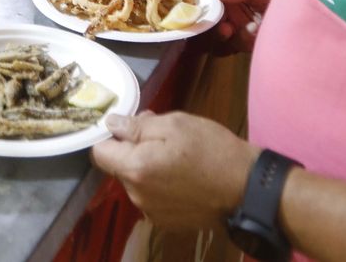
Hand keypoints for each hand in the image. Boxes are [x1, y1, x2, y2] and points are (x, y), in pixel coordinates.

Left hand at [91, 111, 258, 228]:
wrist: (247, 188)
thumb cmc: (212, 149)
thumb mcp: (176, 124)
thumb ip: (137, 126)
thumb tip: (110, 124)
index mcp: (135, 168)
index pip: (98, 152)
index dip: (111, 136)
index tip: (130, 128)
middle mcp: (136, 195)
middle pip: (118, 167)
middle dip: (133, 150)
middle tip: (164, 137)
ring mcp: (151, 211)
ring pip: (135, 182)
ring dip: (147, 167)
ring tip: (178, 157)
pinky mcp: (166, 221)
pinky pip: (151, 197)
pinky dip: (160, 185)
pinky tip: (183, 177)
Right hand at [212, 0, 280, 52]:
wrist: (308, 8)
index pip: (211, 3)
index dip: (207, 8)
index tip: (209, 12)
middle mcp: (233, 14)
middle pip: (211, 23)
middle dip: (215, 28)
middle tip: (227, 28)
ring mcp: (241, 31)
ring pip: (220, 39)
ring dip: (230, 37)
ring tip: (249, 31)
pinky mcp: (250, 46)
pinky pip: (234, 49)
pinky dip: (240, 45)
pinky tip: (255, 37)